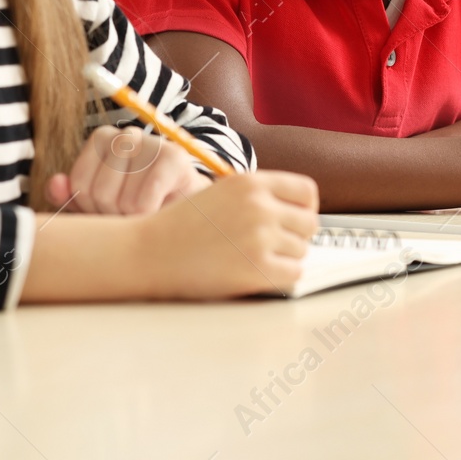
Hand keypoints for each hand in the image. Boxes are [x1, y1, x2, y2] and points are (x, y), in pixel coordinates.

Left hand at [48, 125, 210, 214]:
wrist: (187, 213)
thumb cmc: (139, 208)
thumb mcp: (99, 207)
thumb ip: (72, 198)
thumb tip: (55, 183)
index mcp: (103, 140)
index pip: (79, 183)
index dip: (91, 208)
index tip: (111, 209)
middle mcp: (126, 135)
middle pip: (99, 192)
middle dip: (114, 214)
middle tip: (133, 213)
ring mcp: (152, 143)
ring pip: (122, 200)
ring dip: (134, 218)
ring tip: (148, 211)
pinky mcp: (174, 159)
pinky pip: (145, 200)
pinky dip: (149, 216)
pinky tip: (160, 211)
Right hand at [136, 171, 319, 298]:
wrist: (150, 252)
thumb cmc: (180, 225)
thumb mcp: (220, 192)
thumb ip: (256, 196)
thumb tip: (295, 213)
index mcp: (251, 182)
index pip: (307, 192)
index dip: (304, 209)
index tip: (294, 221)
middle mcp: (260, 206)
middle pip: (309, 223)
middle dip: (295, 236)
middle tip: (274, 246)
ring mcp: (260, 237)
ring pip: (302, 250)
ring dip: (285, 258)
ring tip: (255, 259)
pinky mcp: (257, 268)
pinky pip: (294, 274)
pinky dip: (281, 277)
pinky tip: (257, 273)